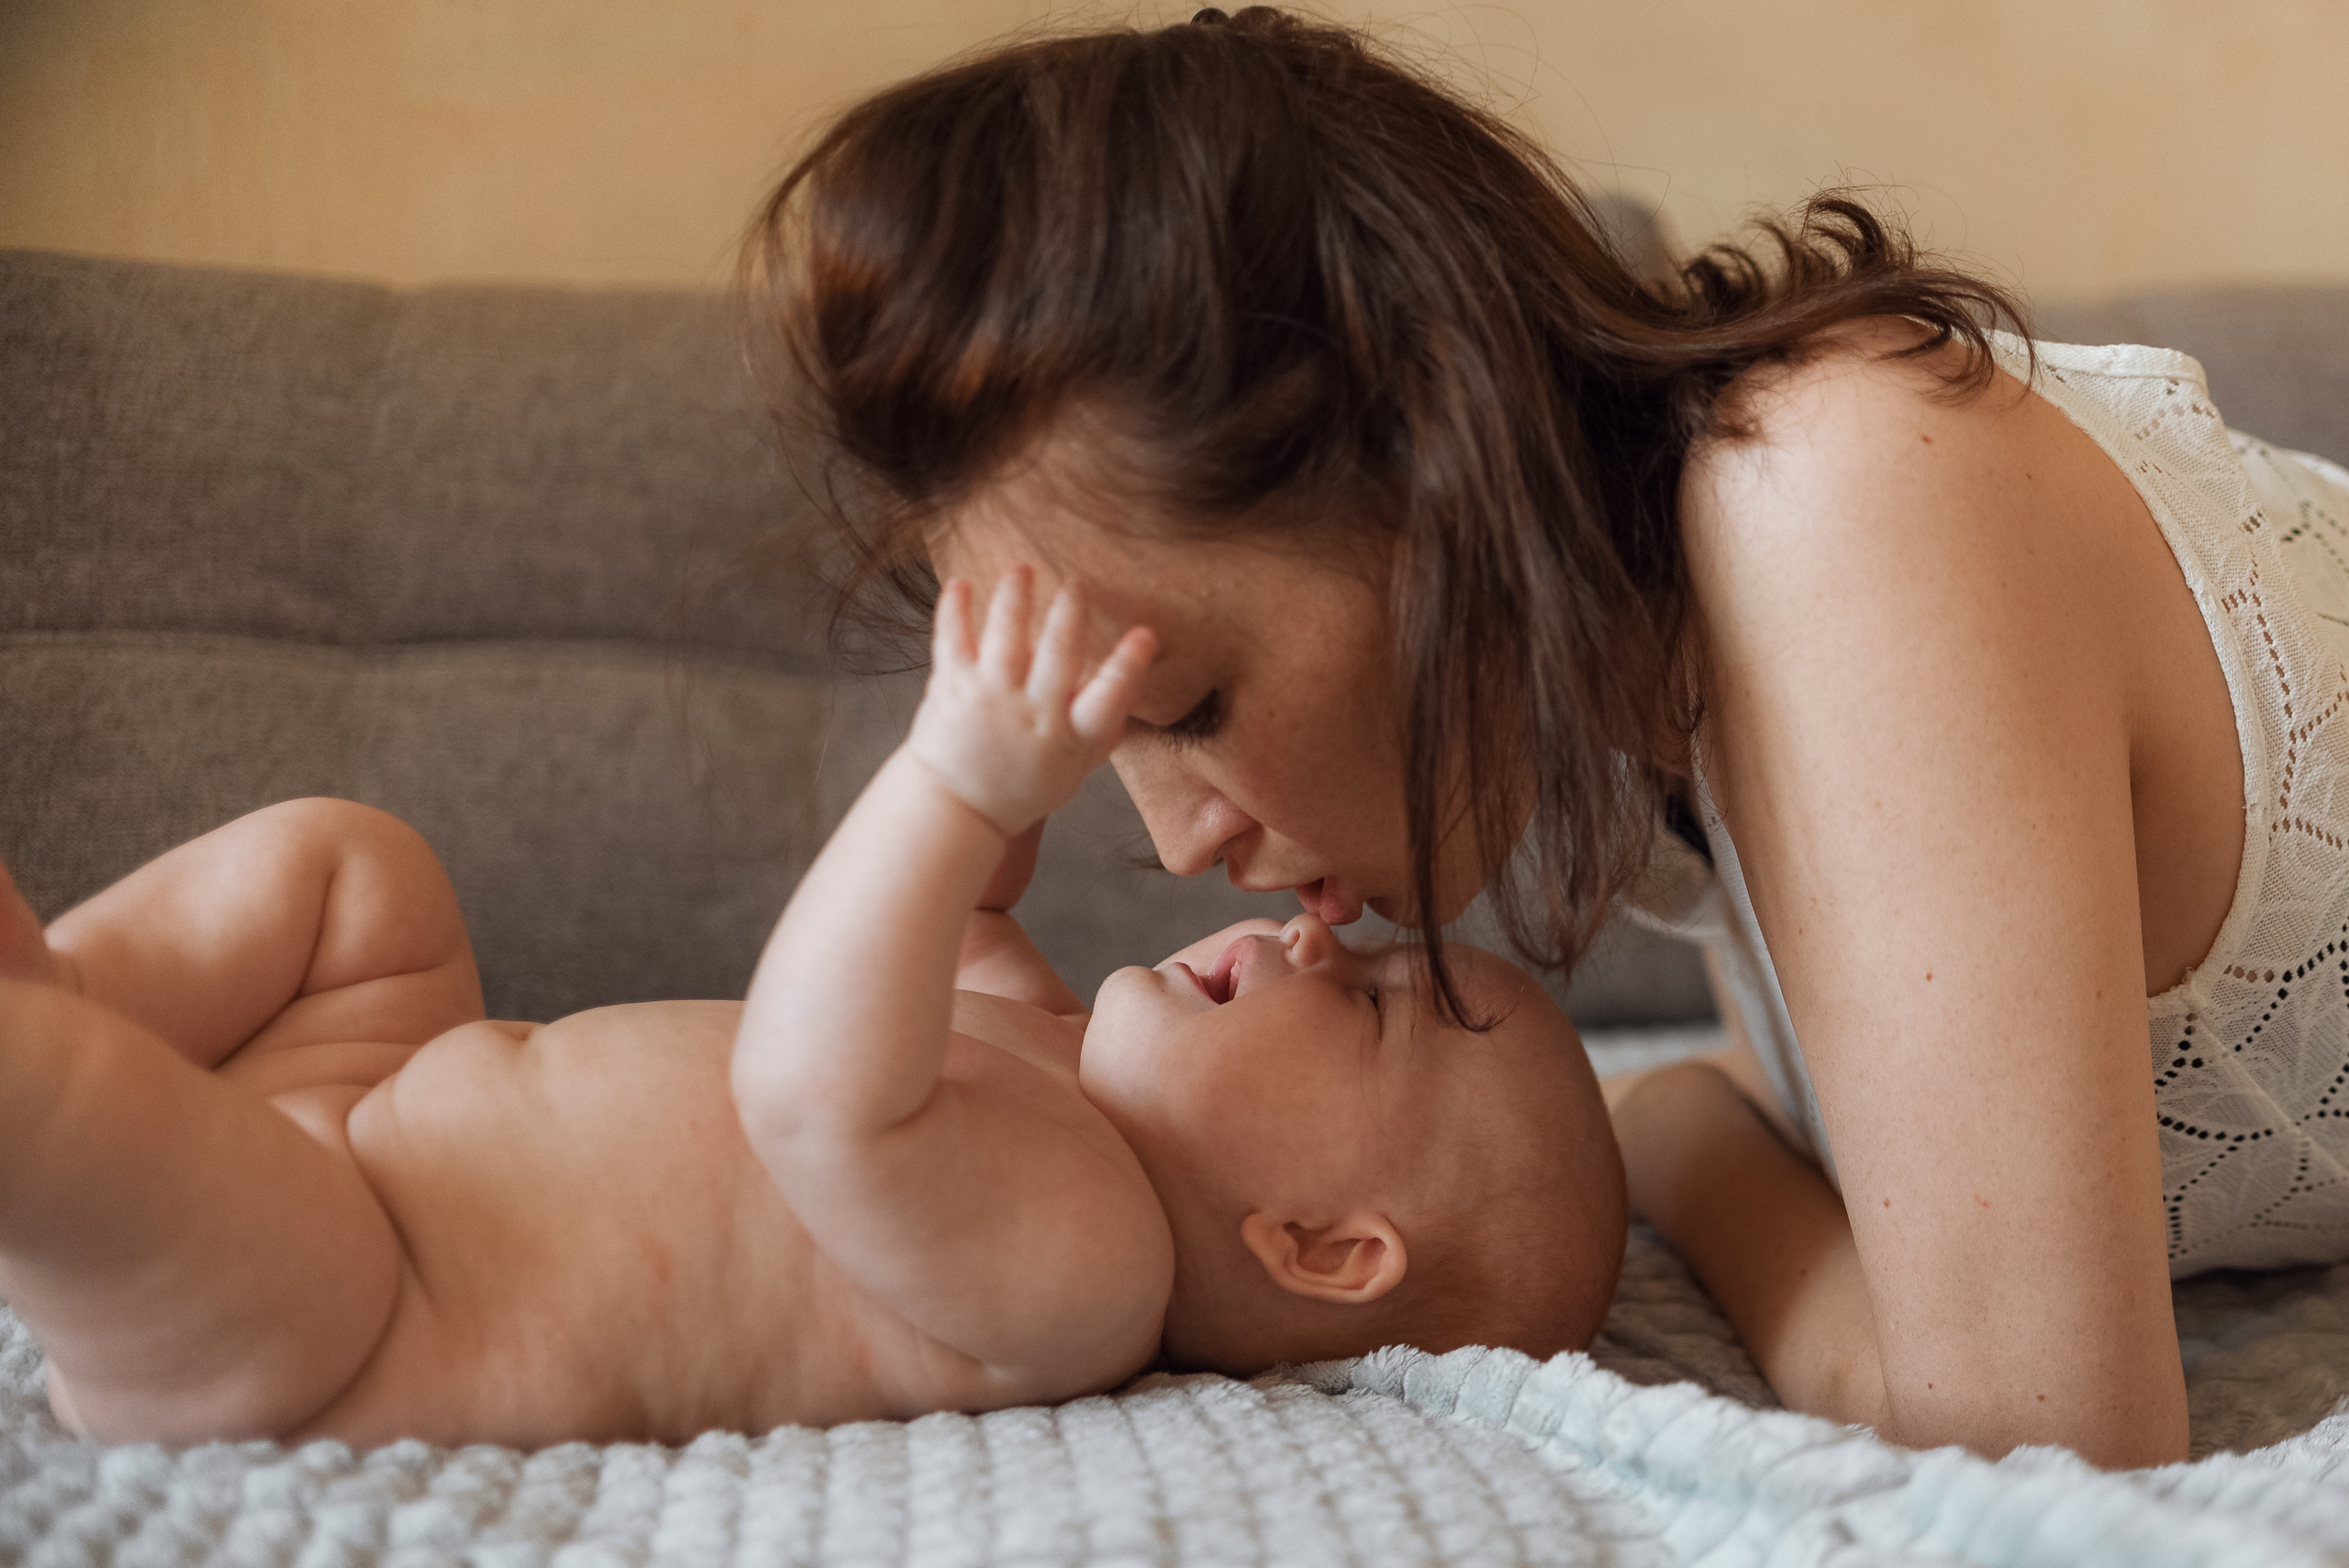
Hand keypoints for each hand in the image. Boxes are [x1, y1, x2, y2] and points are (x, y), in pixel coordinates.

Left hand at [908, 569, 1156, 835]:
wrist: (958, 809)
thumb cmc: (1024, 786)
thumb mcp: (1075, 768)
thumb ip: (1103, 729)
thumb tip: (1135, 685)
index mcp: (1070, 735)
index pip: (1108, 699)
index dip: (1128, 667)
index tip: (1146, 635)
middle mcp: (1032, 713)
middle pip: (1058, 656)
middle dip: (1070, 614)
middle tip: (1078, 584)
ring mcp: (990, 698)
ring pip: (1005, 638)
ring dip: (1014, 599)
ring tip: (1021, 569)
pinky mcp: (951, 688)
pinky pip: (952, 642)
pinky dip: (955, 612)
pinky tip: (961, 586)